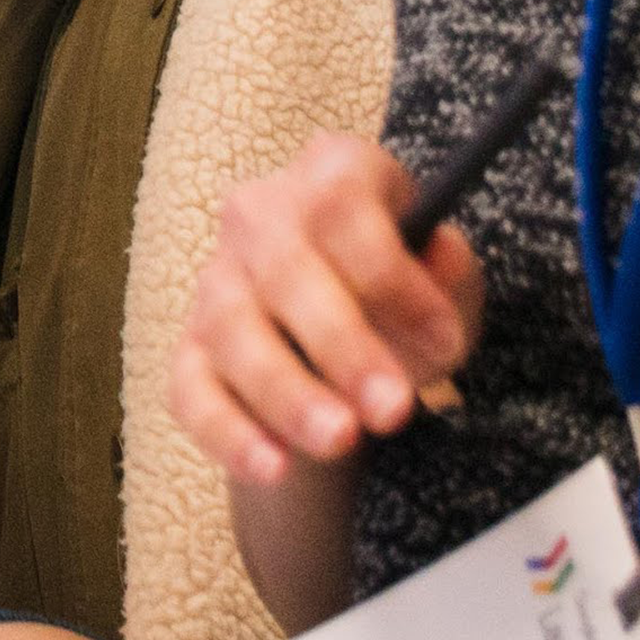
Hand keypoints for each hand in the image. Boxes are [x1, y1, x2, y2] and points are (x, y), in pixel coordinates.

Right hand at [175, 136, 482, 487]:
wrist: (345, 333)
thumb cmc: (400, 294)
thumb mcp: (444, 273)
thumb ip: (450, 269)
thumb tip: (441, 262)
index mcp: (329, 173)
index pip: (343, 208)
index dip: (393, 278)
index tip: (444, 342)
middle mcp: (260, 216)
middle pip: (285, 271)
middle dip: (342, 346)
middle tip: (392, 409)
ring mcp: (216, 282)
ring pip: (235, 333)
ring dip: (287, 393)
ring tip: (340, 441)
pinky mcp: (190, 350)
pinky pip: (193, 392)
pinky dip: (230, 433)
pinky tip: (274, 467)